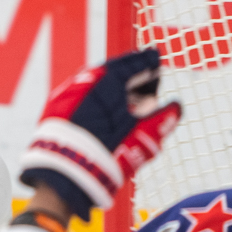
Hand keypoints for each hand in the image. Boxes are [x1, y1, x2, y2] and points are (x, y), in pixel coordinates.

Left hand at [18, 48, 180, 217]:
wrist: (65, 173)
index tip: (155, 58)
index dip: (145, 61)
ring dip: (112, 85)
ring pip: (94, 83)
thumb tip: (176, 107)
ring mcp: (67, 94)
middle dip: (129, 70)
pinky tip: (103, 108)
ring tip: (127, 93)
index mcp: (108, 81)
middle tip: (144, 71)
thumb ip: (161, 120)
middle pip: (111, 71)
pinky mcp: (55, 109)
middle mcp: (84, 82)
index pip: (131, 64)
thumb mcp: (142, 138)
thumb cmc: (108, 154)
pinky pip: (80, 95)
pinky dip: (95, 97)